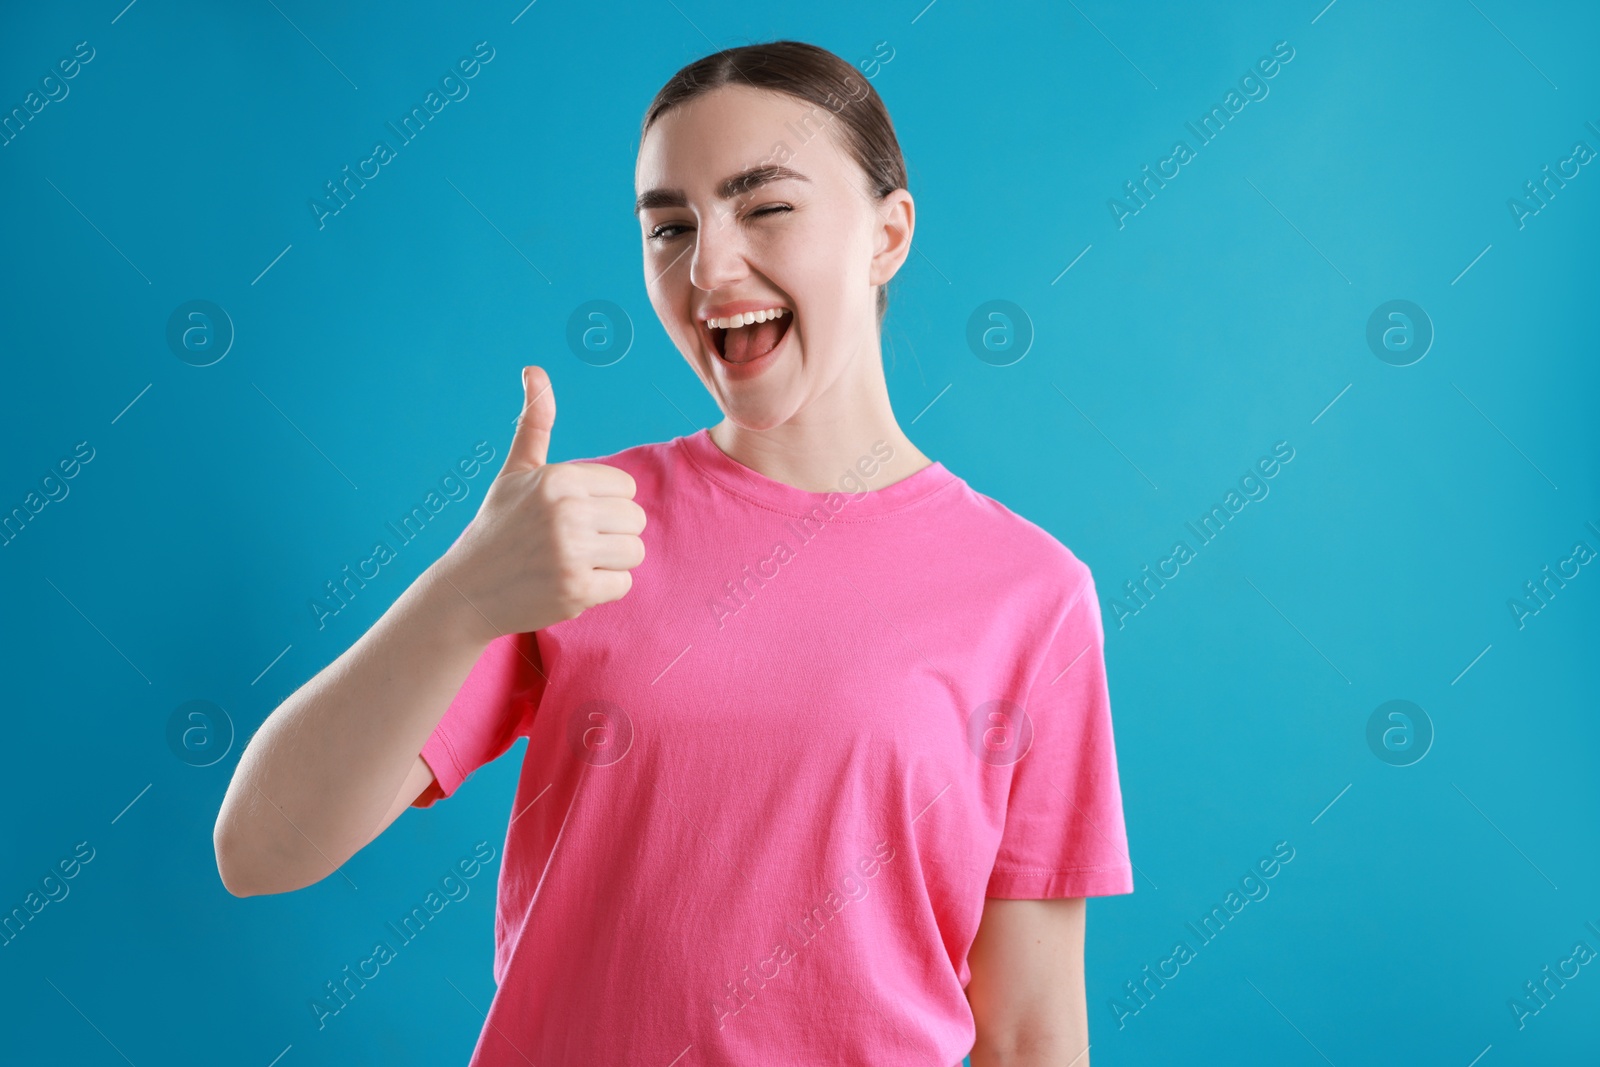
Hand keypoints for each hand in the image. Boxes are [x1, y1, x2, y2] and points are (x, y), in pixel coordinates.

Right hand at [437, 366, 645, 642]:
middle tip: (570, 542)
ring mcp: (572, 552)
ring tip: (572, 561)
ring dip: (609, 561)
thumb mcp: (516, 471)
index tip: (569, 515)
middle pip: (635, 519)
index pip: (625, 487)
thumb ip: (535, 422)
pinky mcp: (577, 589)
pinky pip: (624, 584)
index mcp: (559, 478)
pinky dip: (603, 588)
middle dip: (610, 533)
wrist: (469, 591)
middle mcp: (567, 511)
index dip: (603, 503)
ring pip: (635, 551)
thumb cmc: (498, 526)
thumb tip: (534, 369)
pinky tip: (569, 583)